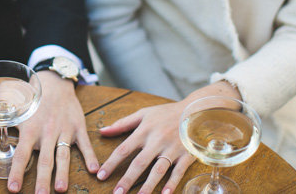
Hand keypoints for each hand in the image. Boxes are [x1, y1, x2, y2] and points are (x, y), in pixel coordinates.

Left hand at [0, 71, 98, 193]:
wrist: (54, 79)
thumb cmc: (28, 94)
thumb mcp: (7, 106)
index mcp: (29, 128)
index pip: (21, 155)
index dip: (17, 172)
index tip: (14, 189)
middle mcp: (47, 131)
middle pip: (44, 160)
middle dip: (42, 180)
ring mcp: (64, 129)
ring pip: (63, 155)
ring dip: (63, 172)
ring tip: (61, 189)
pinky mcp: (78, 126)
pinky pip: (85, 143)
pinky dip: (90, 156)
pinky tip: (94, 170)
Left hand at [97, 81, 241, 193]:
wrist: (195, 110)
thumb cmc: (166, 113)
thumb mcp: (143, 114)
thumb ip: (122, 124)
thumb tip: (102, 131)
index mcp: (144, 130)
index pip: (124, 149)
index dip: (111, 163)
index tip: (101, 175)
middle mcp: (156, 141)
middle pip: (139, 163)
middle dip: (127, 179)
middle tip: (116, 193)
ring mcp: (172, 149)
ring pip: (158, 170)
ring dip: (148, 185)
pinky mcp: (185, 155)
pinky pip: (178, 172)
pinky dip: (172, 184)